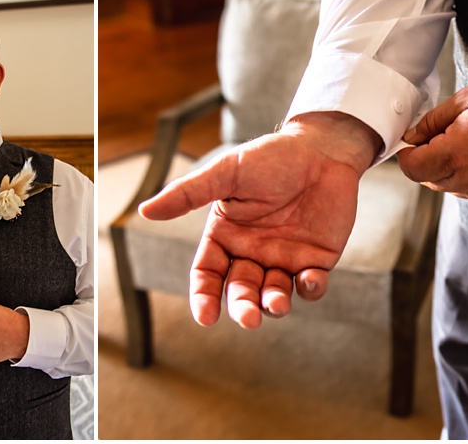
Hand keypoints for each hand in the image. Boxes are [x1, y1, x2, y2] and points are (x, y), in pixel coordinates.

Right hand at [139, 112, 380, 328]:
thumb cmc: (271, 158)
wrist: (322, 148)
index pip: (207, 274)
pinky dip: (310, 289)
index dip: (204, 297)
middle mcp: (252, 252)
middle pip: (240, 292)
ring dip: (273, 304)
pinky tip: (309, 280)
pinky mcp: (317, 260)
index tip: (206, 317)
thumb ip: (188, 194)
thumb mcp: (226, 173)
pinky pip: (311, 285)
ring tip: (274, 303)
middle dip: (242, 307)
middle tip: (249, 318)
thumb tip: (145, 210)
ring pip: (273, 295)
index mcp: (226, 235)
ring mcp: (284, 259)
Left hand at [397, 77, 467, 198]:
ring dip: (443, 166)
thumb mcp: (466, 100)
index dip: (407, 152)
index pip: (411, 167)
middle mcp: (465, 179)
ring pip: (445, 184)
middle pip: (426, 178)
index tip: (412, 139)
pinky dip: (462, 172)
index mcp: (453, 155)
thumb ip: (433, 121)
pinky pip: (466, 186)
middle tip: (440, 132)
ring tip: (463, 138)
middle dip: (425, 157)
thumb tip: (414, 135)